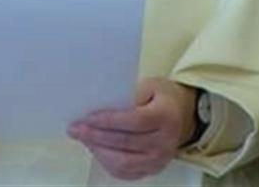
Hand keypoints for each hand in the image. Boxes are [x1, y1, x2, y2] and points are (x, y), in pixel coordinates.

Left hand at [67, 78, 196, 180]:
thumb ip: (127, 95)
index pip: (133, 121)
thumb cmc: (162, 97)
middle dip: (95, 136)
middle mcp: (165, 142)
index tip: (87, 118)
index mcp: (165, 116)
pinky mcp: (152, 170)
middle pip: (124, 143)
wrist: (182, 114)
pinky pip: (125, 173)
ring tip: (83, 139)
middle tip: (76, 129)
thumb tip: (97, 105)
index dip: (108, 121)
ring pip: (122, 162)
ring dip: (98, 151)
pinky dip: (107, 162)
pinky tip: (96, 150)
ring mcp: (159, 160)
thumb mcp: (149, 86)